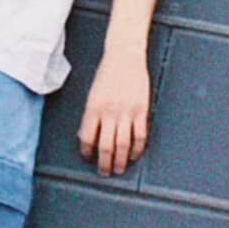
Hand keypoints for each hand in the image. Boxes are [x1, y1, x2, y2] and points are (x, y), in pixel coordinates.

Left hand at [77, 47, 149, 175]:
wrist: (124, 55)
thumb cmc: (106, 73)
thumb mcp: (93, 92)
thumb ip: (91, 114)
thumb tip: (87, 136)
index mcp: (93, 106)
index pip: (87, 136)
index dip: (86, 150)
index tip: (87, 157)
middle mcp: (109, 111)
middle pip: (105, 145)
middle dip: (104, 163)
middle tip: (104, 172)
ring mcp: (127, 111)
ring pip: (123, 144)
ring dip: (120, 160)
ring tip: (118, 169)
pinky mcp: (141, 110)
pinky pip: (140, 135)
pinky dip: (136, 149)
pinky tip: (132, 155)